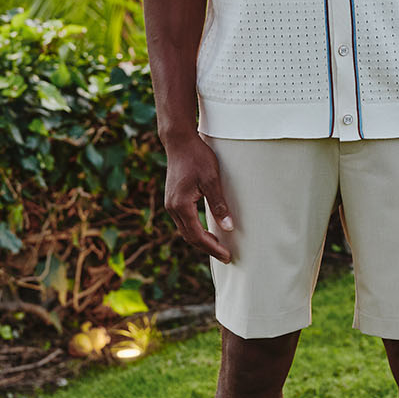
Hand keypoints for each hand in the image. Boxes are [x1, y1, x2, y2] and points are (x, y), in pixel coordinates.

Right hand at [163, 134, 234, 263]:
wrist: (179, 141)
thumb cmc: (197, 157)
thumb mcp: (212, 180)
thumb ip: (219, 204)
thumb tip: (229, 228)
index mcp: (181, 205)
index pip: (197, 236)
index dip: (213, 248)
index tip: (227, 256)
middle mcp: (172, 207)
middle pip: (189, 236)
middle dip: (208, 247)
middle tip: (226, 256)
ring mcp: (170, 203)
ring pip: (185, 230)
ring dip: (201, 240)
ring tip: (218, 245)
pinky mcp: (172, 199)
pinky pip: (183, 221)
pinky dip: (195, 229)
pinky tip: (207, 230)